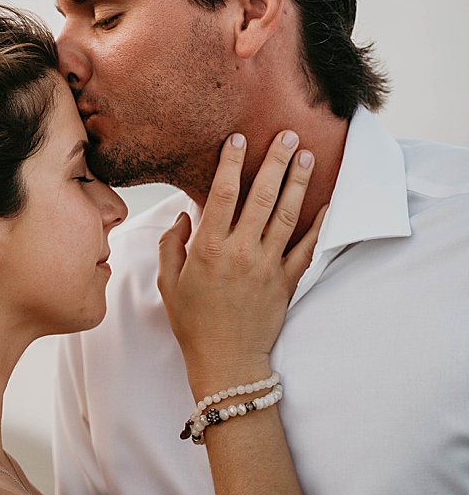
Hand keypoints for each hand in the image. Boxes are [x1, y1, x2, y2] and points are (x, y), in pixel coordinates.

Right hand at [157, 131, 325, 393]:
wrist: (226, 360)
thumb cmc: (192, 322)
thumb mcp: (168, 283)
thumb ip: (172, 245)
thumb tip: (184, 216)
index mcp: (207, 249)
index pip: (220, 196)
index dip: (229, 165)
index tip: (238, 139)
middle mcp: (240, 252)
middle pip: (261, 197)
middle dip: (274, 162)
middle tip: (286, 134)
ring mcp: (267, 266)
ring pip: (287, 215)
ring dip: (298, 183)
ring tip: (307, 155)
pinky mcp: (286, 281)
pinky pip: (307, 248)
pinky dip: (319, 224)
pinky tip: (327, 201)